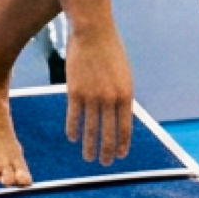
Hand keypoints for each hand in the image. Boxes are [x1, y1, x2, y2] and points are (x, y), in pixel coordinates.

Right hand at [65, 28, 135, 165]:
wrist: (94, 33)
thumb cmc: (111, 52)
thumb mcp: (124, 75)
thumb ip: (121, 95)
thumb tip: (119, 114)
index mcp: (125, 94)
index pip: (125, 126)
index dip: (122, 143)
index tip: (120, 156)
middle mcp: (110, 98)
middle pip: (107, 132)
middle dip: (106, 151)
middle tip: (103, 164)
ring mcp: (91, 96)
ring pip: (90, 129)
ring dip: (89, 146)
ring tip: (88, 158)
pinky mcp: (74, 92)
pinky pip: (73, 117)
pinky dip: (73, 130)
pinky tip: (73, 139)